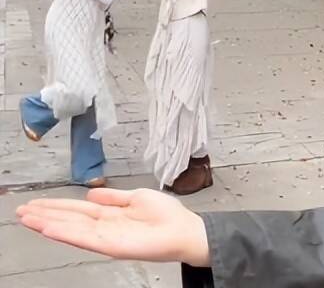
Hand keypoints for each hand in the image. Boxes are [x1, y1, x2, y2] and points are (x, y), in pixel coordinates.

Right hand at [16, 187, 209, 266]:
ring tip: (27, 218)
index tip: (36, 203)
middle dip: (45, 215)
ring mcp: (106, 237)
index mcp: (109, 215)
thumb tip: (91, 195)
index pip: (76, 210)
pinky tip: (49, 228)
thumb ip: (112, 198)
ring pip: (71, 229)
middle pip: (68, 220)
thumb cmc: (165, 215)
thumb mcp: (135, 198)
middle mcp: (104, 227)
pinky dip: (66, 233)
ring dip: (48, 223)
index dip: (56, 206)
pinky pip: (85, 239)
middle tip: (21, 211)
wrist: (184, 230)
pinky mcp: (112, 246)